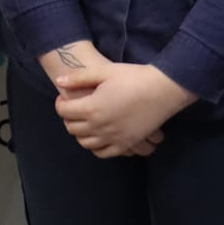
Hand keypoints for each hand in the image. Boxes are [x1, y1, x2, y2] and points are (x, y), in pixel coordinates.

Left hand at [53, 63, 193, 157]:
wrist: (163, 90)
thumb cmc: (133, 77)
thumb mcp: (104, 71)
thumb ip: (79, 78)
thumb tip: (59, 81)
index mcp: (92, 107)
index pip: (64, 111)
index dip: (60, 103)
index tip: (64, 97)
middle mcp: (99, 126)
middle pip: (72, 128)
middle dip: (68, 118)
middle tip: (74, 109)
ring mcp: (113, 138)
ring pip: (85, 143)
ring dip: (80, 133)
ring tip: (85, 122)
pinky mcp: (126, 144)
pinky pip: (103, 153)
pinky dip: (96, 147)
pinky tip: (98, 137)